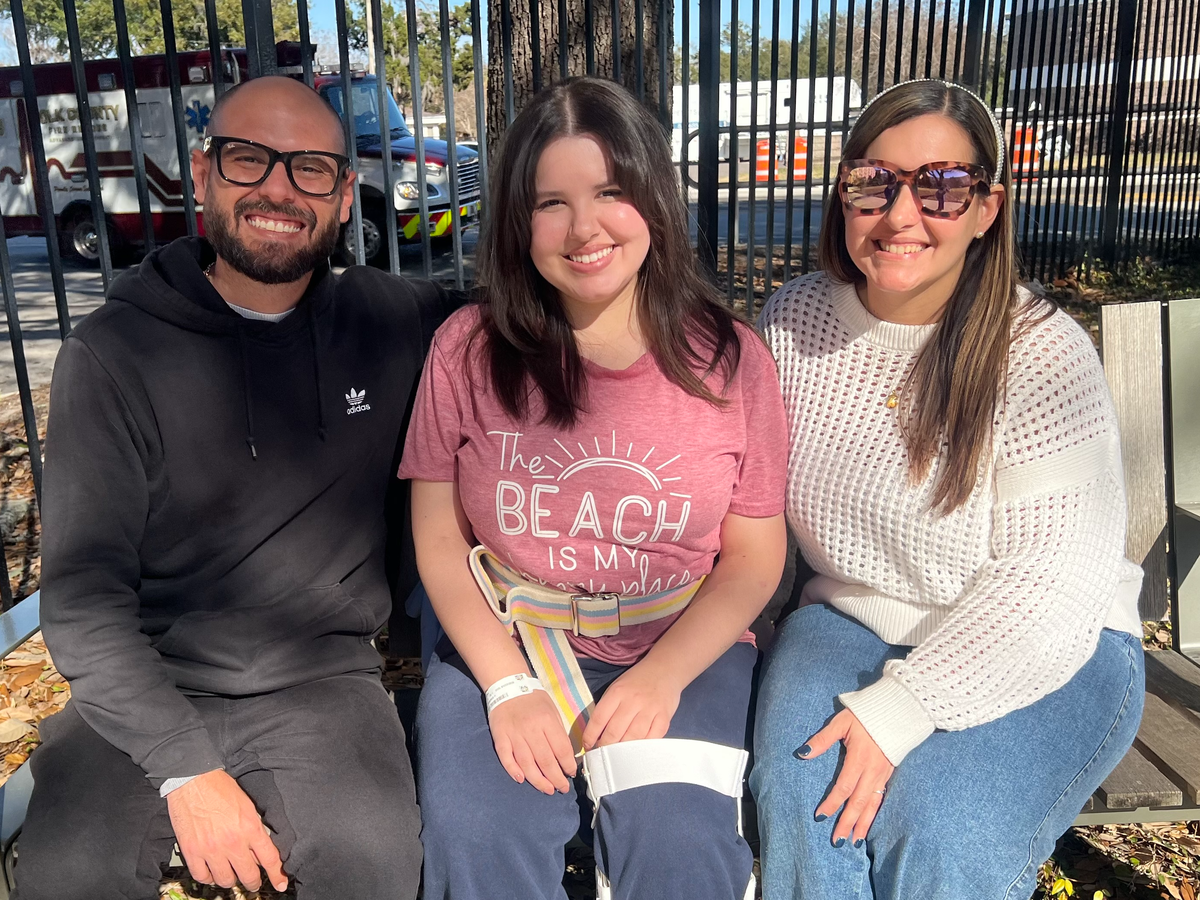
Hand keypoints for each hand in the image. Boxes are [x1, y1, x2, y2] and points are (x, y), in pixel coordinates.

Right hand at [166, 770, 287, 891]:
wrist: (193, 780)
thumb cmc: (220, 788)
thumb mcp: (248, 806)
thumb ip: (255, 830)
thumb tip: (259, 852)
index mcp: (250, 827)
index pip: (269, 859)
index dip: (277, 875)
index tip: (280, 884)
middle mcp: (232, 842)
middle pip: (248, 875)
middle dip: (254, 882)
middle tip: (253, 882)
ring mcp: (211, 849)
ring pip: (226, 881)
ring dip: (231, 880)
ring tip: (231, 874)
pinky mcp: (192, 852)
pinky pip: (202, 877)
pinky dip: (209, 878)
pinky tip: (212, 872)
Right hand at [489, 690, 577, 794]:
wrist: (508, 685)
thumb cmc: (534, 699)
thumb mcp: (552, 710)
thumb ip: (558, 732)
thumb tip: (567, 756)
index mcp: (547, 721)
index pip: (561, 749)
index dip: (568, 765)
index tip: (571, 773)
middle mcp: (531, 729)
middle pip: (545, 760)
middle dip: (556, 778)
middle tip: (562, 788)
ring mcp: (514, 734)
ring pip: (526, 763)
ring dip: (538, 780)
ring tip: (548, 789)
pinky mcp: (500, 737)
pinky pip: (506, 757)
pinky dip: (513, 770)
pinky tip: (522, 779)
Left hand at [582, 661, 681, 749]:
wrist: (665, 669)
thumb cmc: (637, 681)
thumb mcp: (617, 687)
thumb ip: (608, 707)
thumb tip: (597, 733)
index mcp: (617, 692)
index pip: (599, 718)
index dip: (590, 736)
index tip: (587, 746)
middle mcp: (633, 701)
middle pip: (615, 731)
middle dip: (605, 747)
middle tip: (601, 754)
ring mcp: (650, 709)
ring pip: (632, 738)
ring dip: (622, 751)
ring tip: (616, 756)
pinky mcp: (664, 717)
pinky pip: (652, 739)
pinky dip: (642, 747)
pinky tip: (636, 750)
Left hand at [797, 709, 893, 845]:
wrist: (898, 711)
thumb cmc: (865, 715)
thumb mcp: (841, 722)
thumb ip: (823, 739)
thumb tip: (803, 753)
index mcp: (859, 758)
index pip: (844, 787)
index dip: (832, 803)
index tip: (820, 816)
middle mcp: (872, 771)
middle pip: (859, 802)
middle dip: (847, 823)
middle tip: (837, 841)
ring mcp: (883, 775)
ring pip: (872, 805)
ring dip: (863, 824)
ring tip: (854, 842)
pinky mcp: (889, 775)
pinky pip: (882, 800)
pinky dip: (875, 815)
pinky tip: (869, 826)